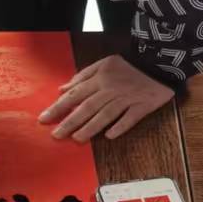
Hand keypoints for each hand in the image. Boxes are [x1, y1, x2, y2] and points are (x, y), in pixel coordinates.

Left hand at [40, 54, 173, 141]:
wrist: (158, 62)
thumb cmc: (128, 65)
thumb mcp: (104, 64)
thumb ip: (82, 76)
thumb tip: (62, 88)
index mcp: (100, 78)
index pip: (75, 94)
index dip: (59, 107)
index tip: (44, 119)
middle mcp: (111, 89)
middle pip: (87, 107)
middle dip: (70, 121)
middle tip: (56, 135)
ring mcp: (127, 98)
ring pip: (106, 114)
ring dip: (91, 127)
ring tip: (77, 139)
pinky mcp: (143, 105)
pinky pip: (130, 118)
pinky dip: (120, 126)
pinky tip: (110, 135)